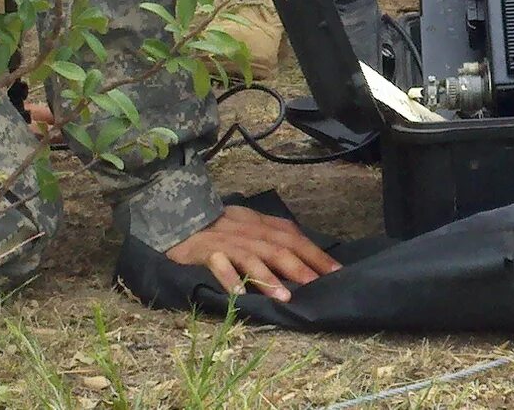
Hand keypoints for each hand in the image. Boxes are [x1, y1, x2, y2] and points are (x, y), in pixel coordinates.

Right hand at [159, 205, 340, 301]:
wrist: (176, 217)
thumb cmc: (218, 228)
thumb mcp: (249, 227)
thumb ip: (273, 239)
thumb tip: (306, 259)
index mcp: (260, 224)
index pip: (294, 237)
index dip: (316, 254)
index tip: (337, 272)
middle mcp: (247, 231)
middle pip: (277, 247)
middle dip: (300, 266)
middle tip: (317, 285)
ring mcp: (226, 241)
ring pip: (251, 257)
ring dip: (268, 278)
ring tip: (284, 297)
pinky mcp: (204, 251)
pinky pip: (218, 265)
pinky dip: (229, 279)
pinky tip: (239, 295)